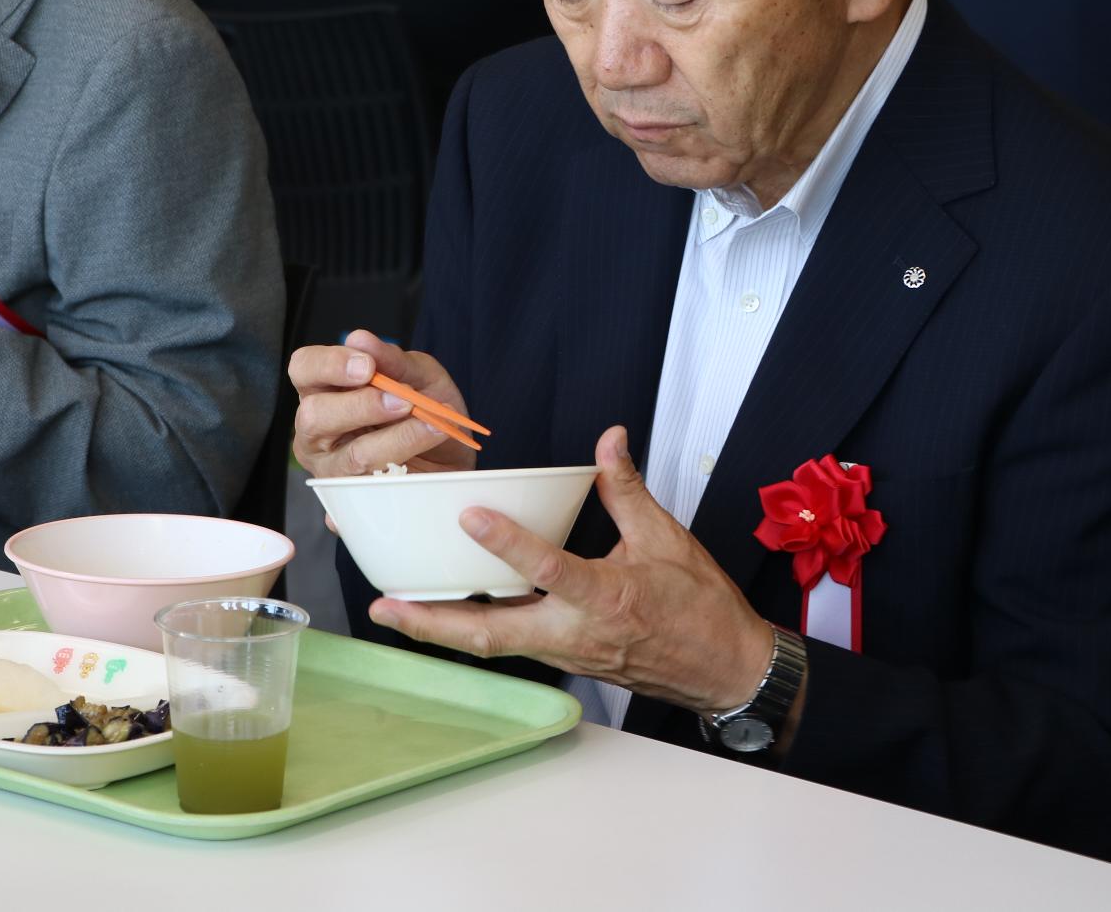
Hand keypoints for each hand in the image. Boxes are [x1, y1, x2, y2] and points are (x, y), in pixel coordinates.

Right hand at [289, 330, 475, 477]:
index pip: (304, 368)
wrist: (453, 457)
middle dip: (361, 406)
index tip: (367, 366)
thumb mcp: (421, 376)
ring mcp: (332, 469)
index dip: (329, 365)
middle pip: (314, 416)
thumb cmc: (426, 408)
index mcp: (324, 390)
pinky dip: (400, 477)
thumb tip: (360, 339)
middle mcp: (317, 431)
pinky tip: (417, 469)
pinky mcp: (353, 501)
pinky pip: (371, 493)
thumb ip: (394, 360)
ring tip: (430, 425)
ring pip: (352, 456)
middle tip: (402, 401)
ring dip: (396, 439)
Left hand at [370, 426, 777, 716]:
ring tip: (394, 610)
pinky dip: (471, 631)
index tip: (470, 517)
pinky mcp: (564, 661)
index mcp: (607, 598)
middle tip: (385, 605)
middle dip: (433, 623)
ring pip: (492, 646)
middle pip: (492, 635)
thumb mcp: (668, 540)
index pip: (550, 570)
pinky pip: (509, 646)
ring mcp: (566, 654)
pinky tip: (443, 613)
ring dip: (441, 631)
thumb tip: (609, 439)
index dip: (508, 544)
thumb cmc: (701, 610)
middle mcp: (576, 634)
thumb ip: (627, 490)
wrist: (724, 672)